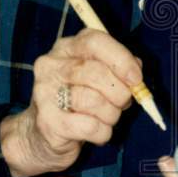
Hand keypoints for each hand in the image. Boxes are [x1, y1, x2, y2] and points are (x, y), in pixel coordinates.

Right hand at [0, 28, 141, 176]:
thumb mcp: (98, 78)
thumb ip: (118, 68)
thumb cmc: (78, 102)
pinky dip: (103, 132)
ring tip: (108, 118)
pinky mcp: (47, 121)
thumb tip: (136, 70)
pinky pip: (89, 126)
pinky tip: (98, 132)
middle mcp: (50, 66)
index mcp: (66, 48)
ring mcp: (44, 93)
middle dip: (120, 92)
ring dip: (111, 114)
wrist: (41, 135)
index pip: (94, 41)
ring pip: (94, 101)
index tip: (136, 78)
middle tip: (123, 103)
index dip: (121, 59)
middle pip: (95, 72)